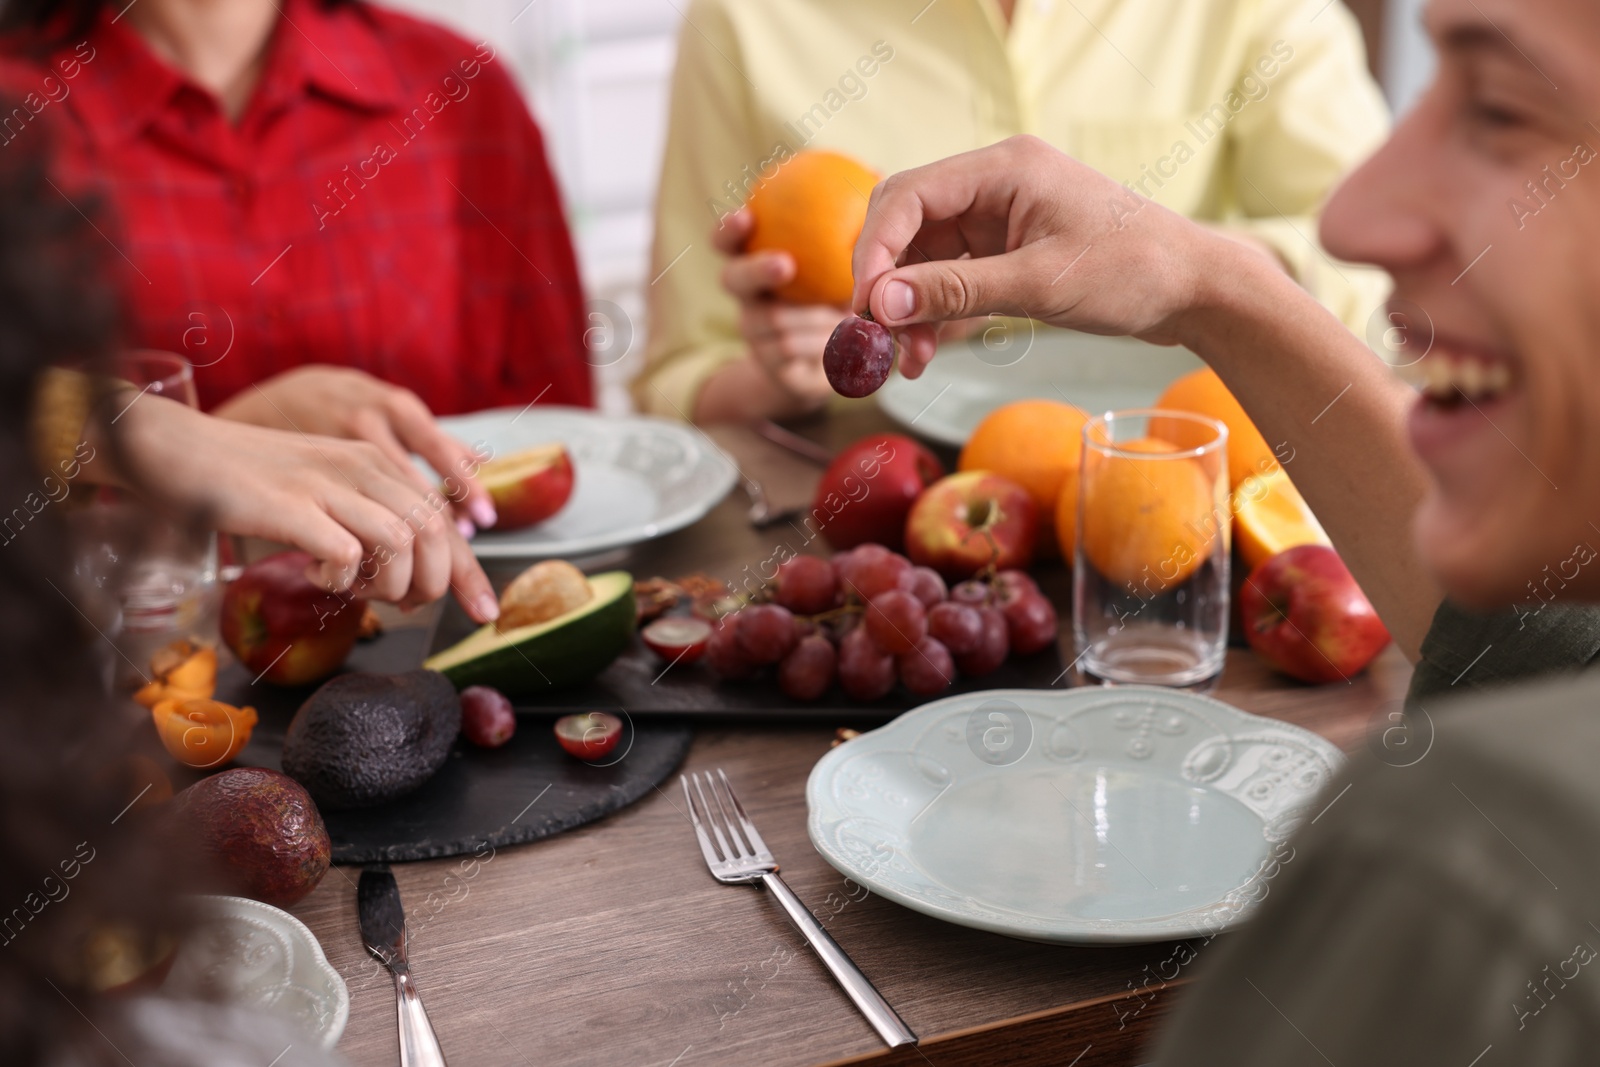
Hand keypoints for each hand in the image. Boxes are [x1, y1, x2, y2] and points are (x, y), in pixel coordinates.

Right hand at [106, 393, 499, 621]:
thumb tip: (407, 575)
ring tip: (359, 593)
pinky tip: (319, 579)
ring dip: (390, 585)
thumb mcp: (325, 490)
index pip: (444, 518)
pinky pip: (345, 553)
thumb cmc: (251, 482)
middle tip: (402, 606)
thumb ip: (368, 519)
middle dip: (434, 584)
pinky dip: (342, 580)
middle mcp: (361, 465)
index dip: (468, 570)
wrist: (177, 450)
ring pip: (402, 542)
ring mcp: (325, 483)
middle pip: (437, 532)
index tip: (485, 611)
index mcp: (376, 461)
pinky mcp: (288, 506)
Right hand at [712, 209, 843, 408]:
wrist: (848, 365)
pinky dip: (827, 347)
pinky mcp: (777, 372)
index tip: (745, 217)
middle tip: (786, 264)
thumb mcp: (852, 261)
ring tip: (846, 315)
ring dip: (817, 317)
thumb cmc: (844, 298)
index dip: (729, 230)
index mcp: (757, 264)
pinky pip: (797, 355)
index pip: (727, 241)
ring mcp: (757, 337)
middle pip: (733, 280)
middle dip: (757, 269)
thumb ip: (855, 222)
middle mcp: (749, 298)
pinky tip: (846, 345)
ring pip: (777, 320)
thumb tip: (875, 168)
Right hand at [849, 135, 1233, 377]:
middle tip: (872, 336)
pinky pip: (951, 277)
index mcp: (1004, 168)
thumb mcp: (1039, 285)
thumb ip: (956, 291)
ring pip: (924, 256)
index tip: (864, 308)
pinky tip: (924, 352)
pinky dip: (934, 313)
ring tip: (905, 360)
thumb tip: (881, 304)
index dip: (876, 252)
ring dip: (908, 307)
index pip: (908, 196)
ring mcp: (1001, 215)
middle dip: (885, 281)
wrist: (1195, 290)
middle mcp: (995, 183)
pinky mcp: (1008, 248)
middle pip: (907, 222)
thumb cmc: (1133, 272)